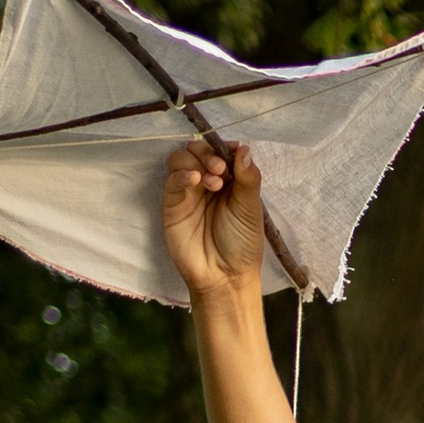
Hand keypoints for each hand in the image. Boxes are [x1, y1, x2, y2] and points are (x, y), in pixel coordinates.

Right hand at [163, 137, 267, 298]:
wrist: (224, 275)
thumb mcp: (251, 208)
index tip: (231, 152)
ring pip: (181, 159)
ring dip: (196, 162)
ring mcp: (188, 192)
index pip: (220, 151)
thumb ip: (248, 177)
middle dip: (208, 153)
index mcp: (229, 181)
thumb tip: (244, 148)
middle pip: (197, 150)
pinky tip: (195, 181)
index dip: (223, 147)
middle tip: (221, 170)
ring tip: (213, 183)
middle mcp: (206, 182)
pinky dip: (182, 174)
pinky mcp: (172, 204)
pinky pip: (172, 180)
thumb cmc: (242, 243)